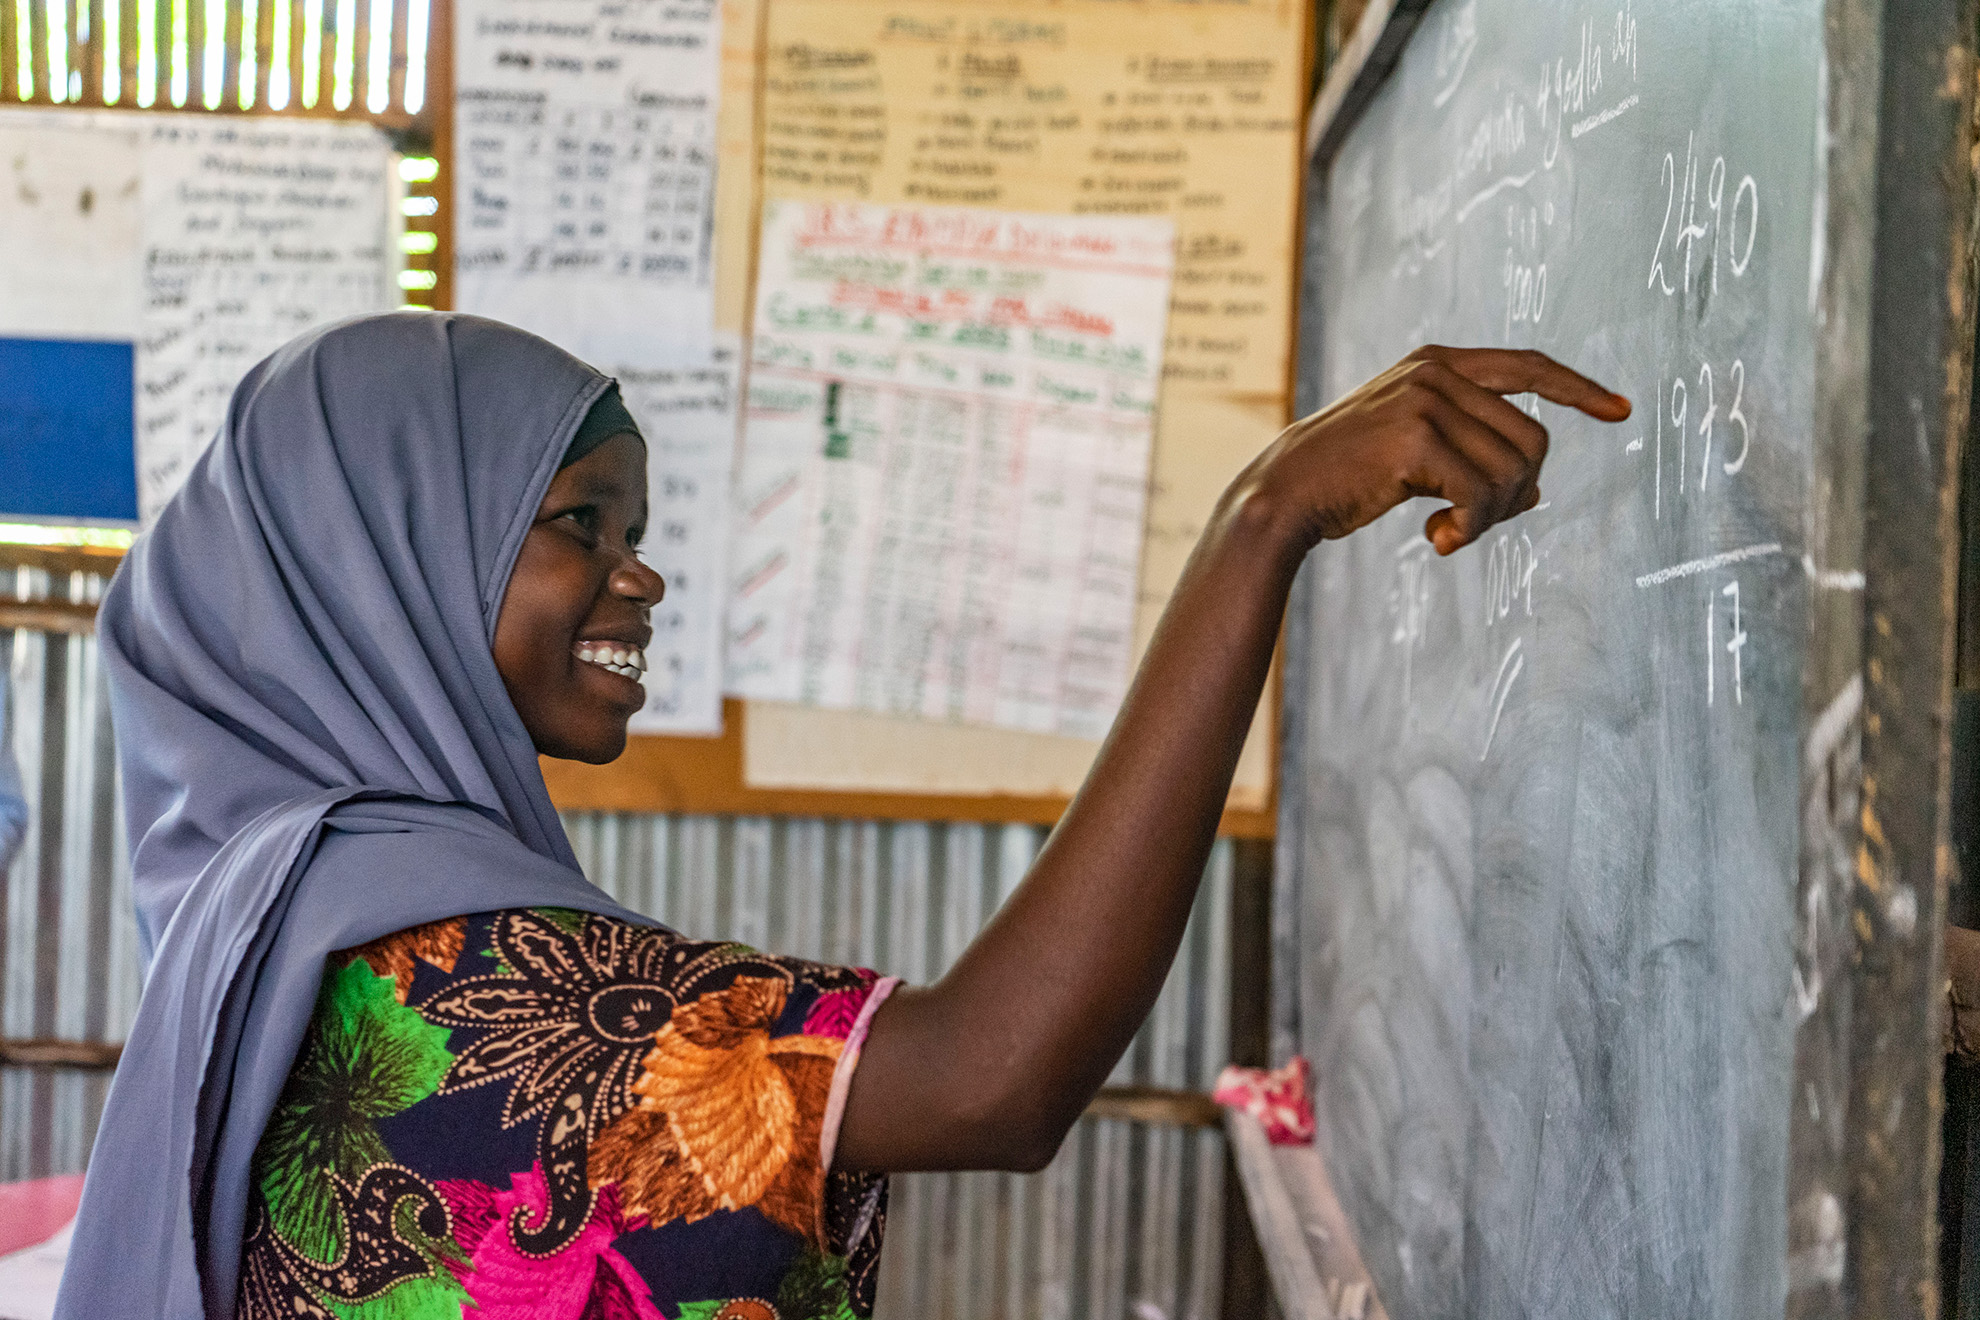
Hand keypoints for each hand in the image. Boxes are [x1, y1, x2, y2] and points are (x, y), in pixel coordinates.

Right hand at [1237, 345, 1630, 556]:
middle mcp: (1435, 371)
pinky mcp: (1416, 438)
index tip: (1620, 410)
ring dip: (1491, 517)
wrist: (1285, 493)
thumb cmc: (1348, 479)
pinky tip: (1435, 541)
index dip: (1577, 389)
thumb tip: (1536, 492)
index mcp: (1437, 362)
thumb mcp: (1415, 456)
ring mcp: (1425, 400)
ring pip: (1515, 469)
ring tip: (1449, 532)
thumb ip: (1471, 456)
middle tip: (1475, 523)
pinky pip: (1483, 494)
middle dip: (1518, 491)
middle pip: (1533, 437)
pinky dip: (1470, 529)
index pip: (1527, 366)